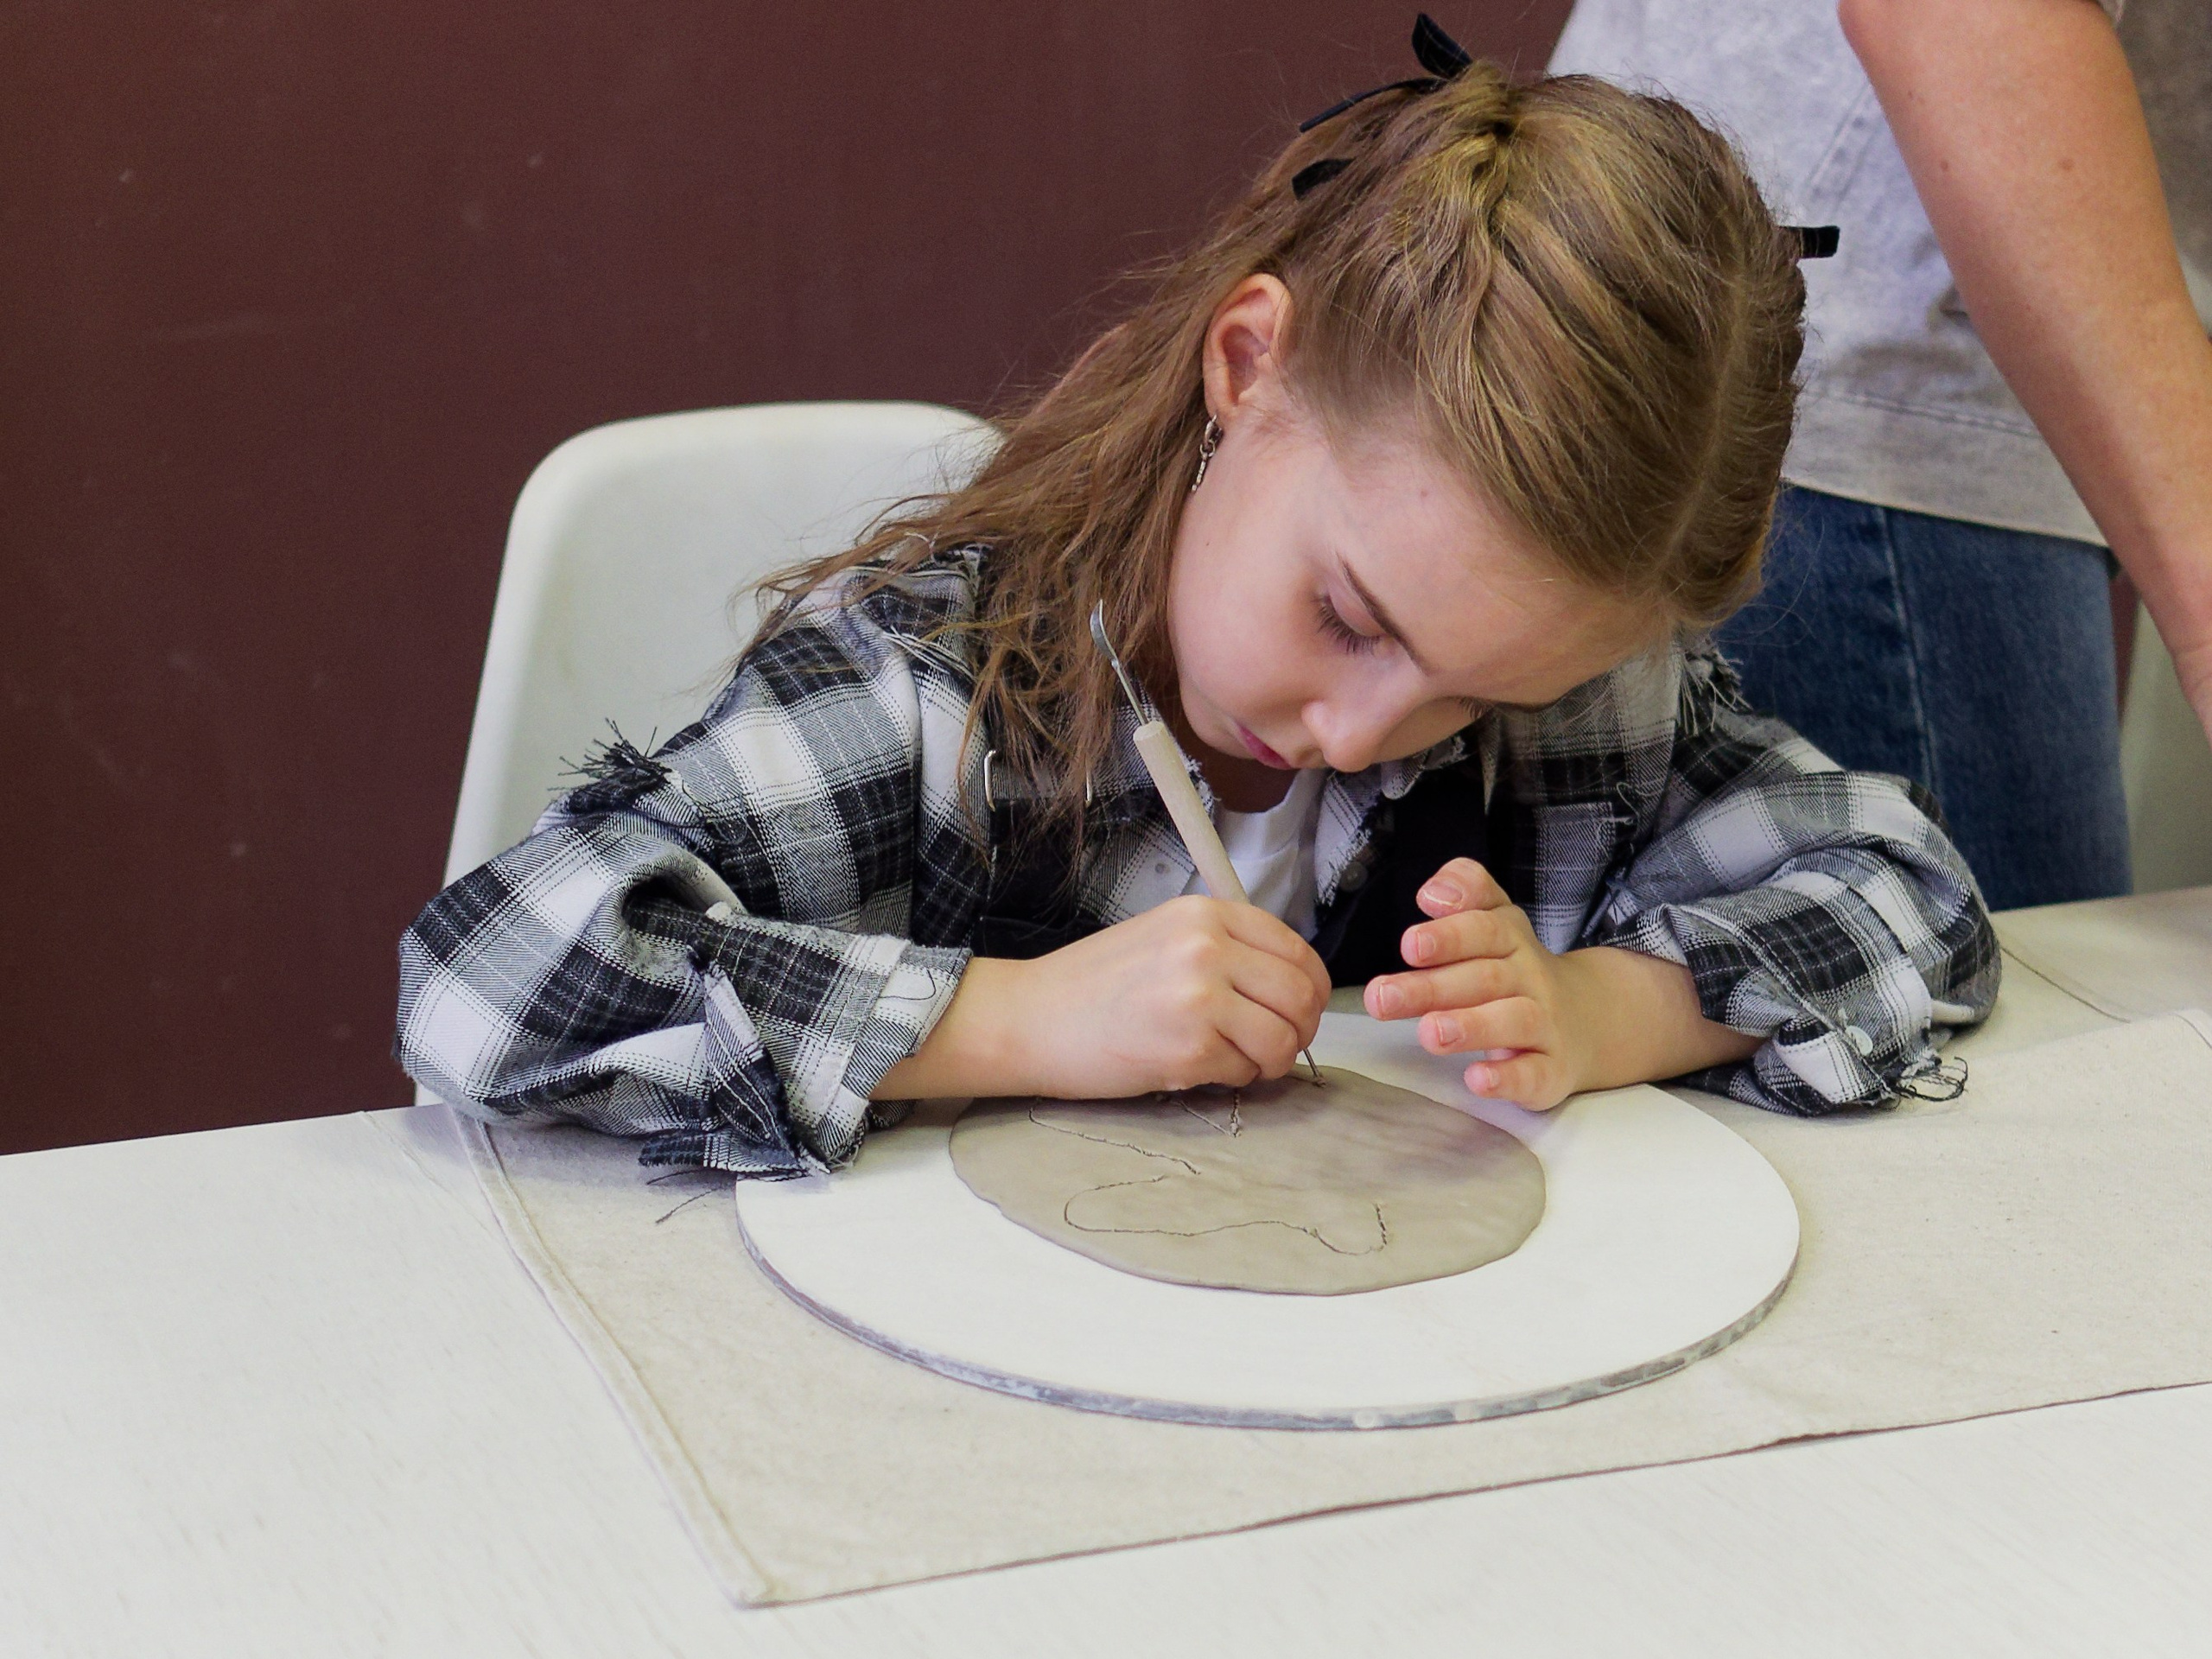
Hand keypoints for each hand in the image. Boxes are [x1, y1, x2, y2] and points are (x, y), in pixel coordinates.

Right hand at [876, 896, 1329, 1101]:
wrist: (1030, 1018)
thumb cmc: (1090, 987)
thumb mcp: (1164, 937)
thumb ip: (1225, 948)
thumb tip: (1288, 985)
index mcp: (1206, 914)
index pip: (1297, 951)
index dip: (1310, 991)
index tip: (1299, 1012)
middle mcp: (1208, 946)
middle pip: (1302, 995)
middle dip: (1300, 1030)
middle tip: (1277, 1046)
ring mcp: (1201, 995)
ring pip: (1284, 1037)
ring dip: (1272, 1061)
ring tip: (1237, 1062)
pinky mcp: (1190, 1045)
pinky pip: (1246, 1070)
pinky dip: (1234, 1079)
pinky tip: (1200, 1070)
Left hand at [1360, 858, 1594, 1108]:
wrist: (1590, 1018)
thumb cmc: (1516, 968)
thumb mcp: (1496, 917)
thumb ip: (1466, 889)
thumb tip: (1432, 892)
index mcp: (1510, 939)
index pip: (1483, 929)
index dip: (1448, 935)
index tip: (1409, 945)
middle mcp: (1530, 978)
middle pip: (1484, 978)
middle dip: (1431, 987)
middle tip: (1382, 998)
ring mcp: (1545, 1025)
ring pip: (1513, 1022)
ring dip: (1471, 1027)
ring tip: (1429, 1033)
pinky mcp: (1552, 1070)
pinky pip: (1535, 1074)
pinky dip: (1508, 1078)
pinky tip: (1477, 1079)